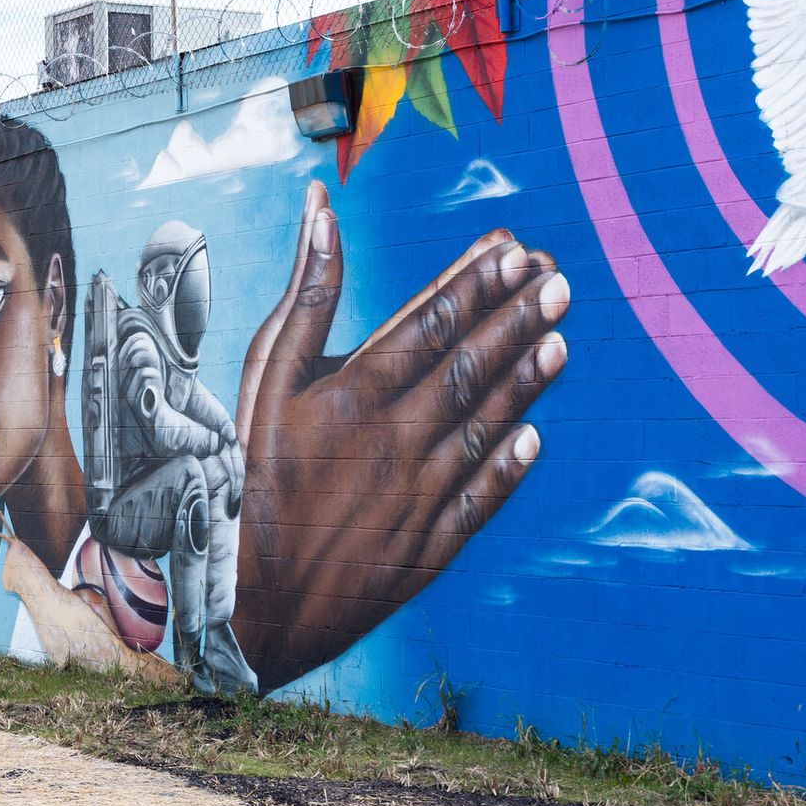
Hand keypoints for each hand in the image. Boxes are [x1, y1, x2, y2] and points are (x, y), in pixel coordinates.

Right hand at [233, 182, 568, 689]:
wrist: (246, 598)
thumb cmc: (245, 471)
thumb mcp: (265, 373)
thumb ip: (306, 291)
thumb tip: (323, 207)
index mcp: (355, 392)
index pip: (433, 322)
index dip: (477, 283)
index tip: (513, 249)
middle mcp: (397, 438)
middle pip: (470, 364)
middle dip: (517, 317)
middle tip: (557, 281)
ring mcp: (420, 494)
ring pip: (486, 423)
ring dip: (526, 377)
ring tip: (560, 336)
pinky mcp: (429, 546)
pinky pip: (483, 497)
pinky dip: (510, 464)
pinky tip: (534, 433)